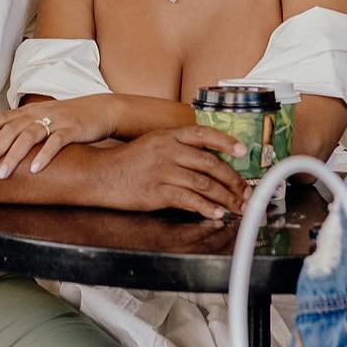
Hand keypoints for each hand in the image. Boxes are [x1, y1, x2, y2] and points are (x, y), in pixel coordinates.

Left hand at [0, 95, 116, 177]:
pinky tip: (35, 169)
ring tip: (2, 174)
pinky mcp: (73, 129)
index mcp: (31, 111)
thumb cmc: (70, 118)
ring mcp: (57, 120)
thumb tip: (3, 146)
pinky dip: (44, 155)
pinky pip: (56, 142)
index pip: (3, 117)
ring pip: (30, 136)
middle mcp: (40, 113)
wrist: (102, 110)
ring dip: (14, 155)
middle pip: (11, 129)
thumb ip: (26, 128)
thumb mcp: (45, 118)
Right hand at [103, 127, 251, 219]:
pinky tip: (216, 213)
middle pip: (210, 163)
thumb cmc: (128, 161)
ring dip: (224, 197)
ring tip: (237, 206)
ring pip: (203, 183)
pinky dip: (206, 207)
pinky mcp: (157, 192)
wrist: (100, 174)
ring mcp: (163, 171)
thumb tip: (208, 158)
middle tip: (245, 191)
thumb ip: (178, 146)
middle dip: (233, 179)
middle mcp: (168, 150)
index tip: (243, 152)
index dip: (227, 142)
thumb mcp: (154, 143)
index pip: (204, 134)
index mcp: (168, 136)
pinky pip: (188, 199)